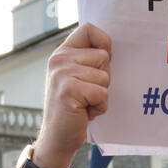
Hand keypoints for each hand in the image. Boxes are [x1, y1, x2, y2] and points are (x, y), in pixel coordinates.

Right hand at [33, 24, 110, 167]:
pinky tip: (85, 112)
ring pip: (104, 76)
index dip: (103, 42)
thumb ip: (87, 61)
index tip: (103, 62)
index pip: (89, 29)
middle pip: (103, 56)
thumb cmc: (72, 109)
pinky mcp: (69, 90)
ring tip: (85, 104)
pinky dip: (99, 107)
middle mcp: (59, 59)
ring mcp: (63, 74)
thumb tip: (111, 50)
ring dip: (101, 95)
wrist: (56, 138)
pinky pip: (102, 93)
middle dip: (103, 78)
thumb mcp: (76, 78)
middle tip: (87, 94)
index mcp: (62, 53)